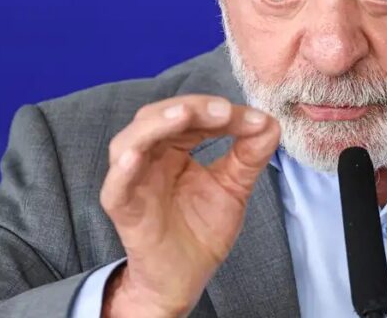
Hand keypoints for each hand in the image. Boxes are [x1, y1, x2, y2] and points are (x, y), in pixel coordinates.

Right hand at [99, 95, 280, 316]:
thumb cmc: (201, 231)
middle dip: (192, 109)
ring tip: (184, 115)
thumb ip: (250, 156)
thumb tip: (270, 124)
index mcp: (173, 148)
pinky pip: (116, 186)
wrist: (186, 278)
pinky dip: (123, 169)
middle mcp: (150, 158)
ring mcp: (133, 181)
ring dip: (157, 124)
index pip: (192, 117)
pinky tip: (135, 156)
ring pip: (131, 141)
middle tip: (223, 111)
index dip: (219, 112)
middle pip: (160, 118)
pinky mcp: (122, 208)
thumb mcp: (234, 187)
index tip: (254, 120)